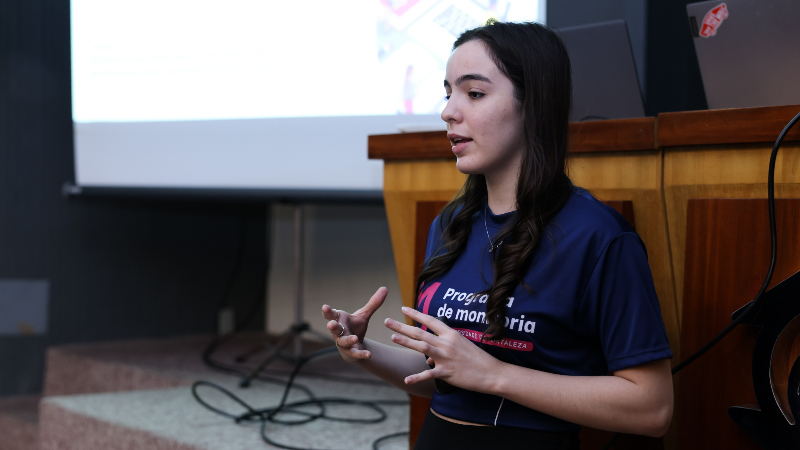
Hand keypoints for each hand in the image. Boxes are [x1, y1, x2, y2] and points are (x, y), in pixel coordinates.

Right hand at [321, 287, 386, 362]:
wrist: (355, 345)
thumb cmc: (355, 327)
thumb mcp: (364, 315)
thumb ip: (373, 303)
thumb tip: (385, 288)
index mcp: (339, 320)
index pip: (331, 315)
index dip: (327, 311)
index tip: (325, 307)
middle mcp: (339, 332)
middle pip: (334, 329)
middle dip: (332, 327)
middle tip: (331, 324)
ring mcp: (343, 343)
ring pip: (343, 342)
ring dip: (348, 340)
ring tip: (354, 338)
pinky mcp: (351, 353)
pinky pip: (355, 353)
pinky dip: (361, 354)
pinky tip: (369, 354)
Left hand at [384, 306, 502, 392]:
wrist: (491, 372)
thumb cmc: (477, 358)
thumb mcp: (461, 345)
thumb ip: (444, 345)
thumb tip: (429, 353)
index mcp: (450, 334)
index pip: (430, 320)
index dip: (416, 314)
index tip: (403, 308)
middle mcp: (446, 343)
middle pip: (420, 333)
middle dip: (402, 326)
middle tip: (387, 321)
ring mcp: (446, 357)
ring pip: (422, 347)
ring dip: (406, 342)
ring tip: (392, 337)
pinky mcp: (446, 372)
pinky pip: (429, 374)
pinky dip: (417, 377)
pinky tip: (406, 379)